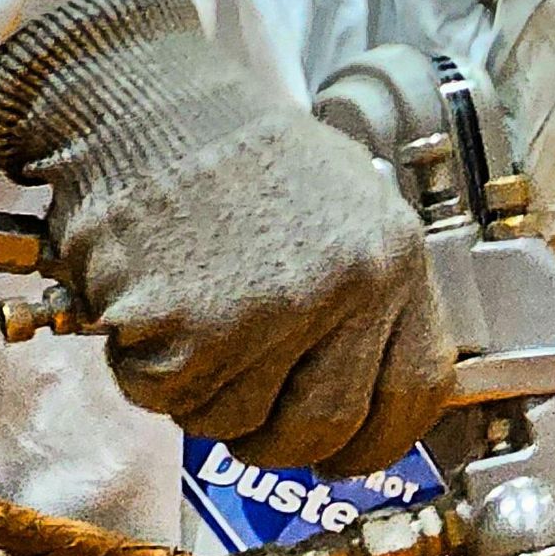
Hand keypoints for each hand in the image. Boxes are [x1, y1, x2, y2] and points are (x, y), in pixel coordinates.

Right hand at [0, 0, 455, 473]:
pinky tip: (143, 307)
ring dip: (198, 392)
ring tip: (182, 318)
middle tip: (238, 406)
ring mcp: (270, 312)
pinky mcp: (191, 330)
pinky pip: (166, 398)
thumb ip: (367, 299)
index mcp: (394, 256)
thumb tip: (370, 399)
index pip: (415, 393)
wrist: (139, 101)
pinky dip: (140, 369)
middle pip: (322, 429)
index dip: (373, 441)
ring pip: (234, 422)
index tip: (340, 455)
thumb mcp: (342, 206)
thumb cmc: (232, 155)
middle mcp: (347, 287)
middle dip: (274, 438)